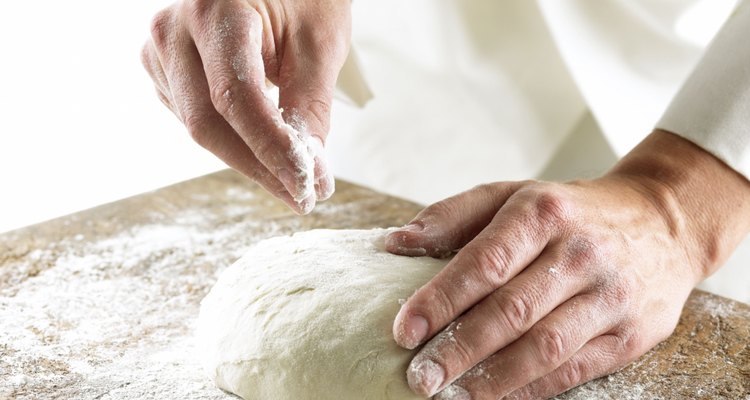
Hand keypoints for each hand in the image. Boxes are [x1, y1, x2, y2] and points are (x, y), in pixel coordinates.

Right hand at [141, 0, 350, 213]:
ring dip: (248, 159)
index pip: (237, 97)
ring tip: (293, 173)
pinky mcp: (162, 70)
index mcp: (215, 10)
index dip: (271, 149)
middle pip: (208, 122)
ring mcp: (160, 51)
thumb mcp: (319, 43)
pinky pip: (194, 119)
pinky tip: (261, 145)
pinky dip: (232, 141)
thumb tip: (309, 169)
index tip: (305, 185)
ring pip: (200, 128)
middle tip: (303, 196)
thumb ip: (310, 105)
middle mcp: (173, 30)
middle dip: (259, 167)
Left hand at [386, 131, 749, 398]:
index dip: (440, 300)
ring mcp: (610, 295)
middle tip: (419, 377)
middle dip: (459, 349)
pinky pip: (575, 368)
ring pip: (544, 346)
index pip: (484, 262)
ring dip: (492, 378)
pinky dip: (531, 389)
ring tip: (451, 396)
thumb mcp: (512, 194)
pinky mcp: (632, 332)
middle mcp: (579, 252)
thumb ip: (451, 217)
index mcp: (542, 212)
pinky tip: (497, 398)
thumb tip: (392, 243)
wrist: (664, 223)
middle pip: (511, 310)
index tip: (403, 331)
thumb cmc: (570, 211)